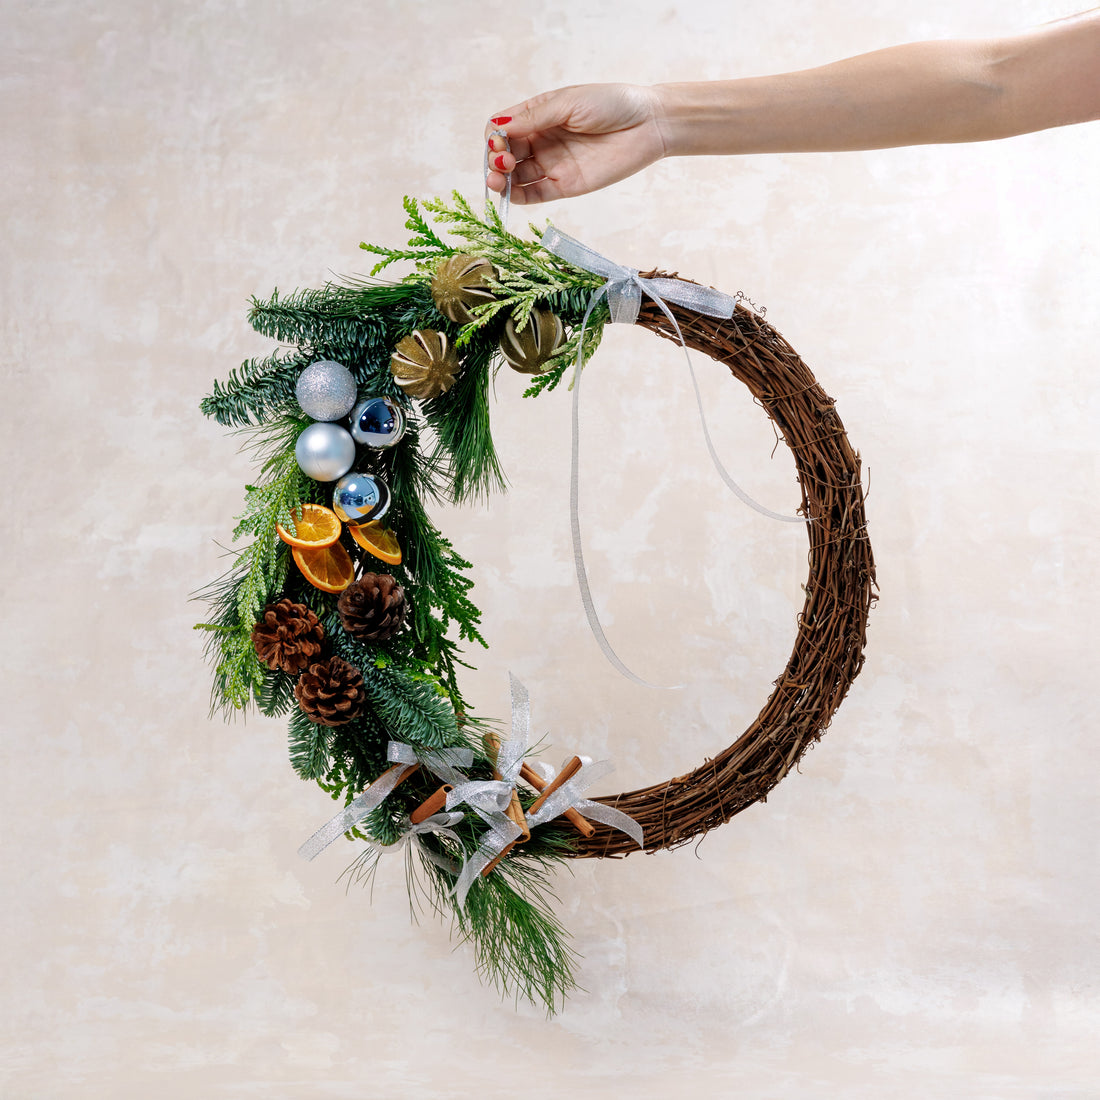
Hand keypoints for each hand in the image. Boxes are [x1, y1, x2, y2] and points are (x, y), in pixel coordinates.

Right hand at [485, 83, 666, 203]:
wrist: (648, 125)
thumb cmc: (613, 104)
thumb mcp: (568, 103)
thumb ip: (534, 117)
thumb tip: (498, 128)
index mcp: (540, 114)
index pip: (502, 127)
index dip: (494, 135)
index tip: (499, 139)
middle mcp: (542, 140)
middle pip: (505, 153)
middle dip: (495, 158)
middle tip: (500, 161)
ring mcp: (552, 164)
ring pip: (515, 176)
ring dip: (500, 179)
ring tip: (498, 179)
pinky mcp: (565, 186)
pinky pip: (534, 194)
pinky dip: (517, 196)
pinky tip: (508, 194)